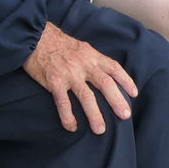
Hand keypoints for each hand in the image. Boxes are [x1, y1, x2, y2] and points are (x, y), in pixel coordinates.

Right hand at [23, 21, 138, 133]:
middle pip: (105, 84)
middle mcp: (83, 65)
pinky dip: (68, 116)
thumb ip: (91, 59)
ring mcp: (69, 74)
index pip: (113, 68)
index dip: (126, 81)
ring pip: (86, 97)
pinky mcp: (54, 82)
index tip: (134, 94)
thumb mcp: (80, 47)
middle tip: (125, 115)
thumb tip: (103, 72)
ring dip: (95, 115)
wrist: (34, 37)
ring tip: (100, 130)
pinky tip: (72, 127)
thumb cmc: (57, 43)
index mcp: (91, 55)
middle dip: (117, 100)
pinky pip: (63, 102)